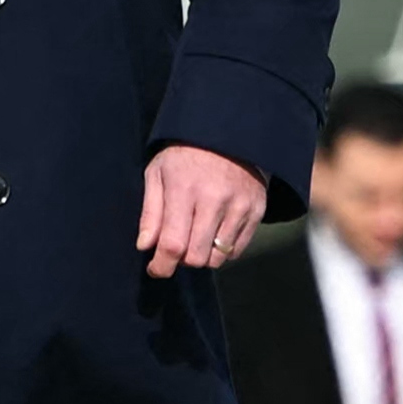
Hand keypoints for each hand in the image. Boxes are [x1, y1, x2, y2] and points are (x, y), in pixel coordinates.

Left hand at [138, 145, 267, 280]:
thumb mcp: (158, 174)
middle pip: (196, 257)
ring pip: (217, 258)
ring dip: (203, 256)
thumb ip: (151, 212)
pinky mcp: (257, 211)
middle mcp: (215, 200)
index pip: (174, 244)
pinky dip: (222, 250)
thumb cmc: (185, 156)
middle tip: (177, 246)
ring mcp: (239, 207)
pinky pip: (237, 251)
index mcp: (184, 190)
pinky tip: (214, 233)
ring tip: (196, 237)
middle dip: (182, 260)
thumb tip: (145, 246)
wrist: (229, 134)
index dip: (162, 265)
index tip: (156, 269)